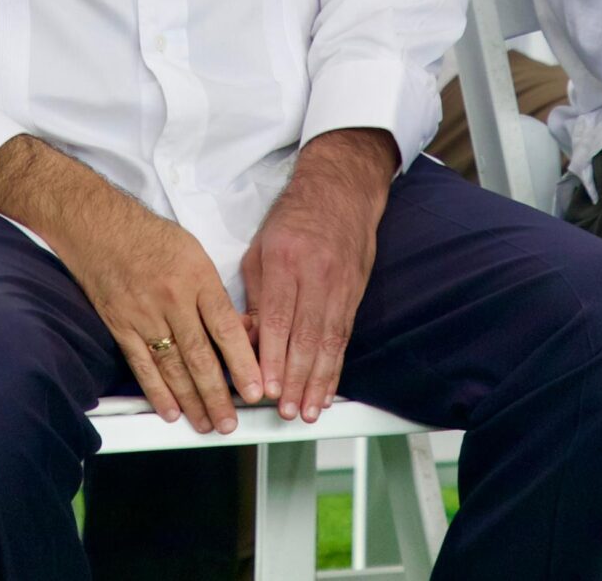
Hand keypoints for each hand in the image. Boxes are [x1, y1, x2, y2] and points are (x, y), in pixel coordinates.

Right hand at [0, 135, 262, 432]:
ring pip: (173, 367)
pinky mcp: (120, 325)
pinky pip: (142, 364)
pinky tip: (170, 410)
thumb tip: (239, 332)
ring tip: (207, 423)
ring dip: (192, 401)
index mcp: (197, 278)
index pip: (226, 329)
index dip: (242, 364)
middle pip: (200, 356)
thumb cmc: (150, 236)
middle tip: (231, 421)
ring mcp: (143, 315)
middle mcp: (172, 299)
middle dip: (218, 395)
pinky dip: (157, 391)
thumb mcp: (195, 254)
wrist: (98, 225)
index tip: (256, 390)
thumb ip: (216, 294)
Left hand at [240, 128, 392, 421]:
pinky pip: (344, 336)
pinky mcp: (355, 293)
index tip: (266, 388)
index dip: (273, 357)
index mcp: (286, 260)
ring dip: (318, 382)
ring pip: (328, 342)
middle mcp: (316, 276)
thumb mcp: (261, 248)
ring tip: (308, 411)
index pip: (279, 318)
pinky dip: (336, 367)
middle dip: (296, 379)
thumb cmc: (293, 217)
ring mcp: (340, 286)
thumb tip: (246, 339)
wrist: (341, 189)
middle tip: (287, 411)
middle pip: (306, 337)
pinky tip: (329, 388)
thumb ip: (255, 295)